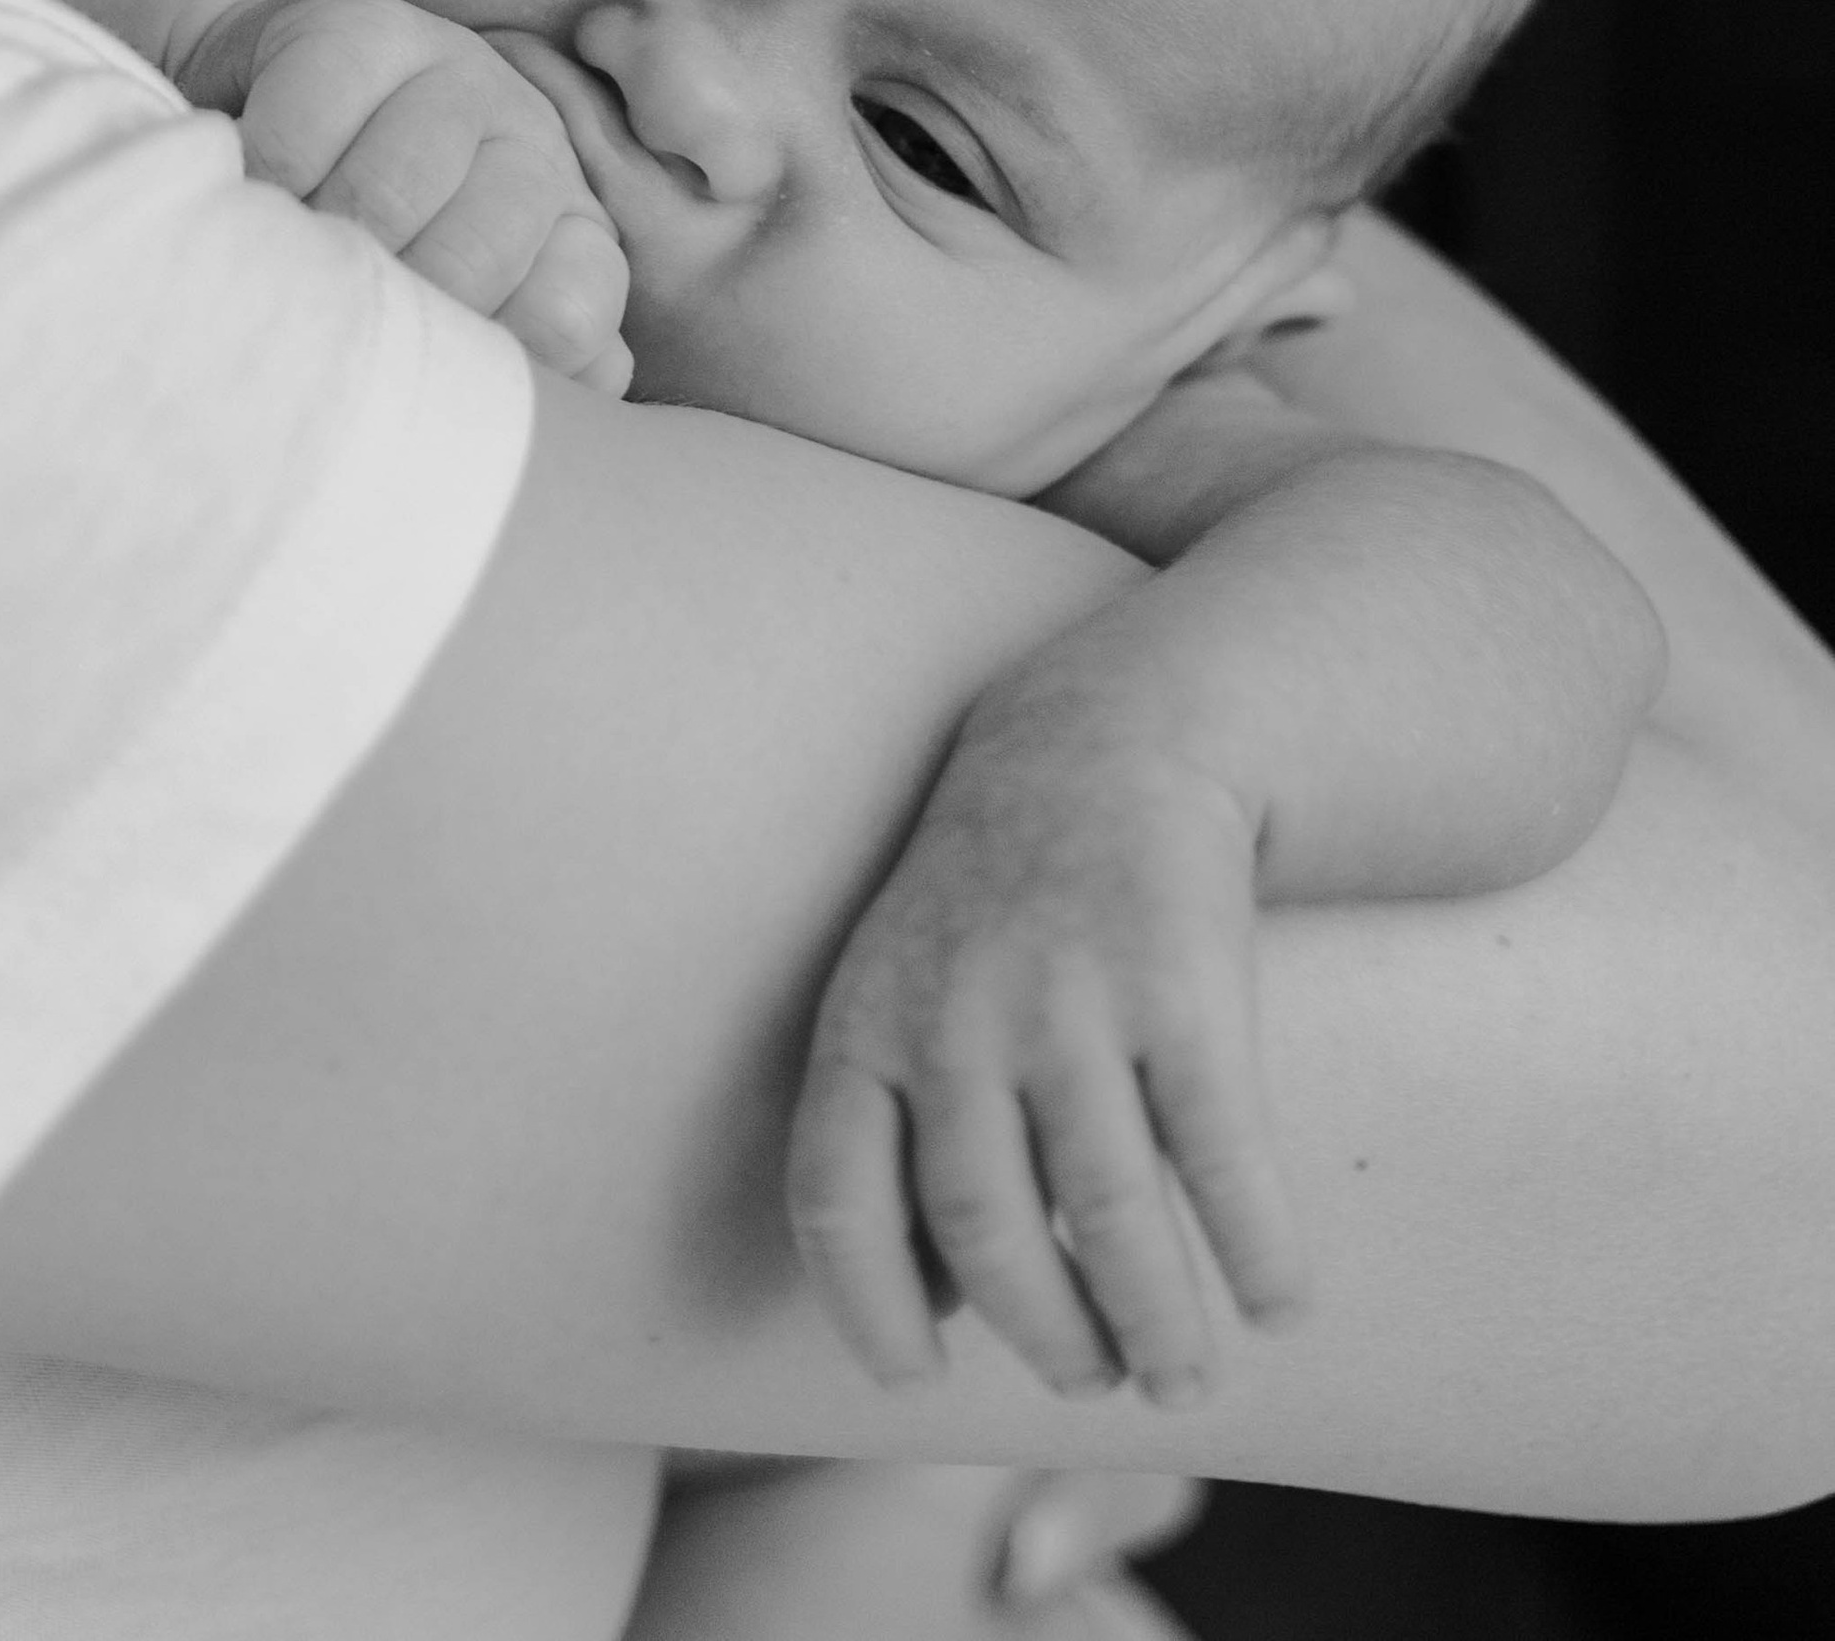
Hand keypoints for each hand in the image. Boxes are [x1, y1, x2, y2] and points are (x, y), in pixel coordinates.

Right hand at [181, 0, 631, 391]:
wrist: (262, 113)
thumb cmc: (361, 257)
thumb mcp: (445, 326)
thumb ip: (512, 386)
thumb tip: (564, 457)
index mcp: (572, 234)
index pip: (568, 319)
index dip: (483, 371)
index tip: (414, 397)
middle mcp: (535, 147)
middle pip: (473, 256)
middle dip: (380, 317)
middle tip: (318, 351)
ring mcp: (460, 74)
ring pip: (391, 189)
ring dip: (315, 252)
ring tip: (274, 285)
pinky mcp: (365, 28)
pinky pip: (310, 122)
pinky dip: (266, 177)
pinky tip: (249, 201)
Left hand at [786, 676, 1311, 1404]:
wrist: (1107, 736)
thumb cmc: (993, 901)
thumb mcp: (900, 985)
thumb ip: (900, 1129)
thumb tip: (935, 1312)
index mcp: (868, 1021)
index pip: (837, 1198)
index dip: (871, 1308)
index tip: (917, 1379)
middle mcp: (958, 1014)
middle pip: (985, 1227)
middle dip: (1045, 1332)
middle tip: (1092, 1378)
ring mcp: (1071, 997)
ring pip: (1107, 1212)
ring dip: (1154, 1322)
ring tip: (1182, 1375)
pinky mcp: (1184, 983)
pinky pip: (1220, 1153)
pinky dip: (1255, 1248)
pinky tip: (1279, 1302)